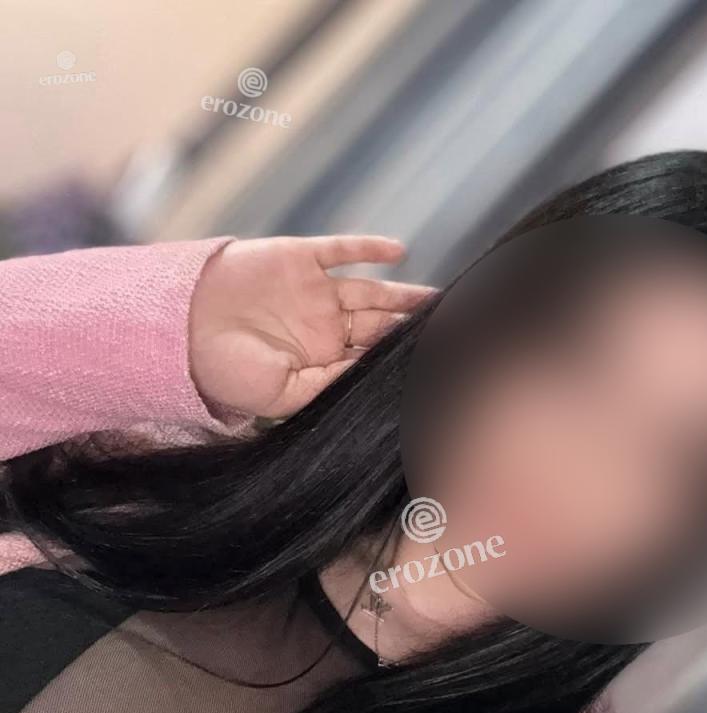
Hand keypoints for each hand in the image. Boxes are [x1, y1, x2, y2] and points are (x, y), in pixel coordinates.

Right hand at [189, 235, 434, 417]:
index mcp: (322, 361)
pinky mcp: (299, 258)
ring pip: (372, 290)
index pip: (372, 356)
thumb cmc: (228, 373)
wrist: (181, 334)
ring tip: (437, 298)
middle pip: (381, 323)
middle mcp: (324, 326)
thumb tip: (374, 372)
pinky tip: (400, 252)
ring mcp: (314, 291)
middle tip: (451, 326)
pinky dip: (369, 249)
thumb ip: (329, 382)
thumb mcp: (284, 394)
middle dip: (413, 325)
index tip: (436, 359)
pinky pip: (341, 251)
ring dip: (405, 293)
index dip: (401, 356)